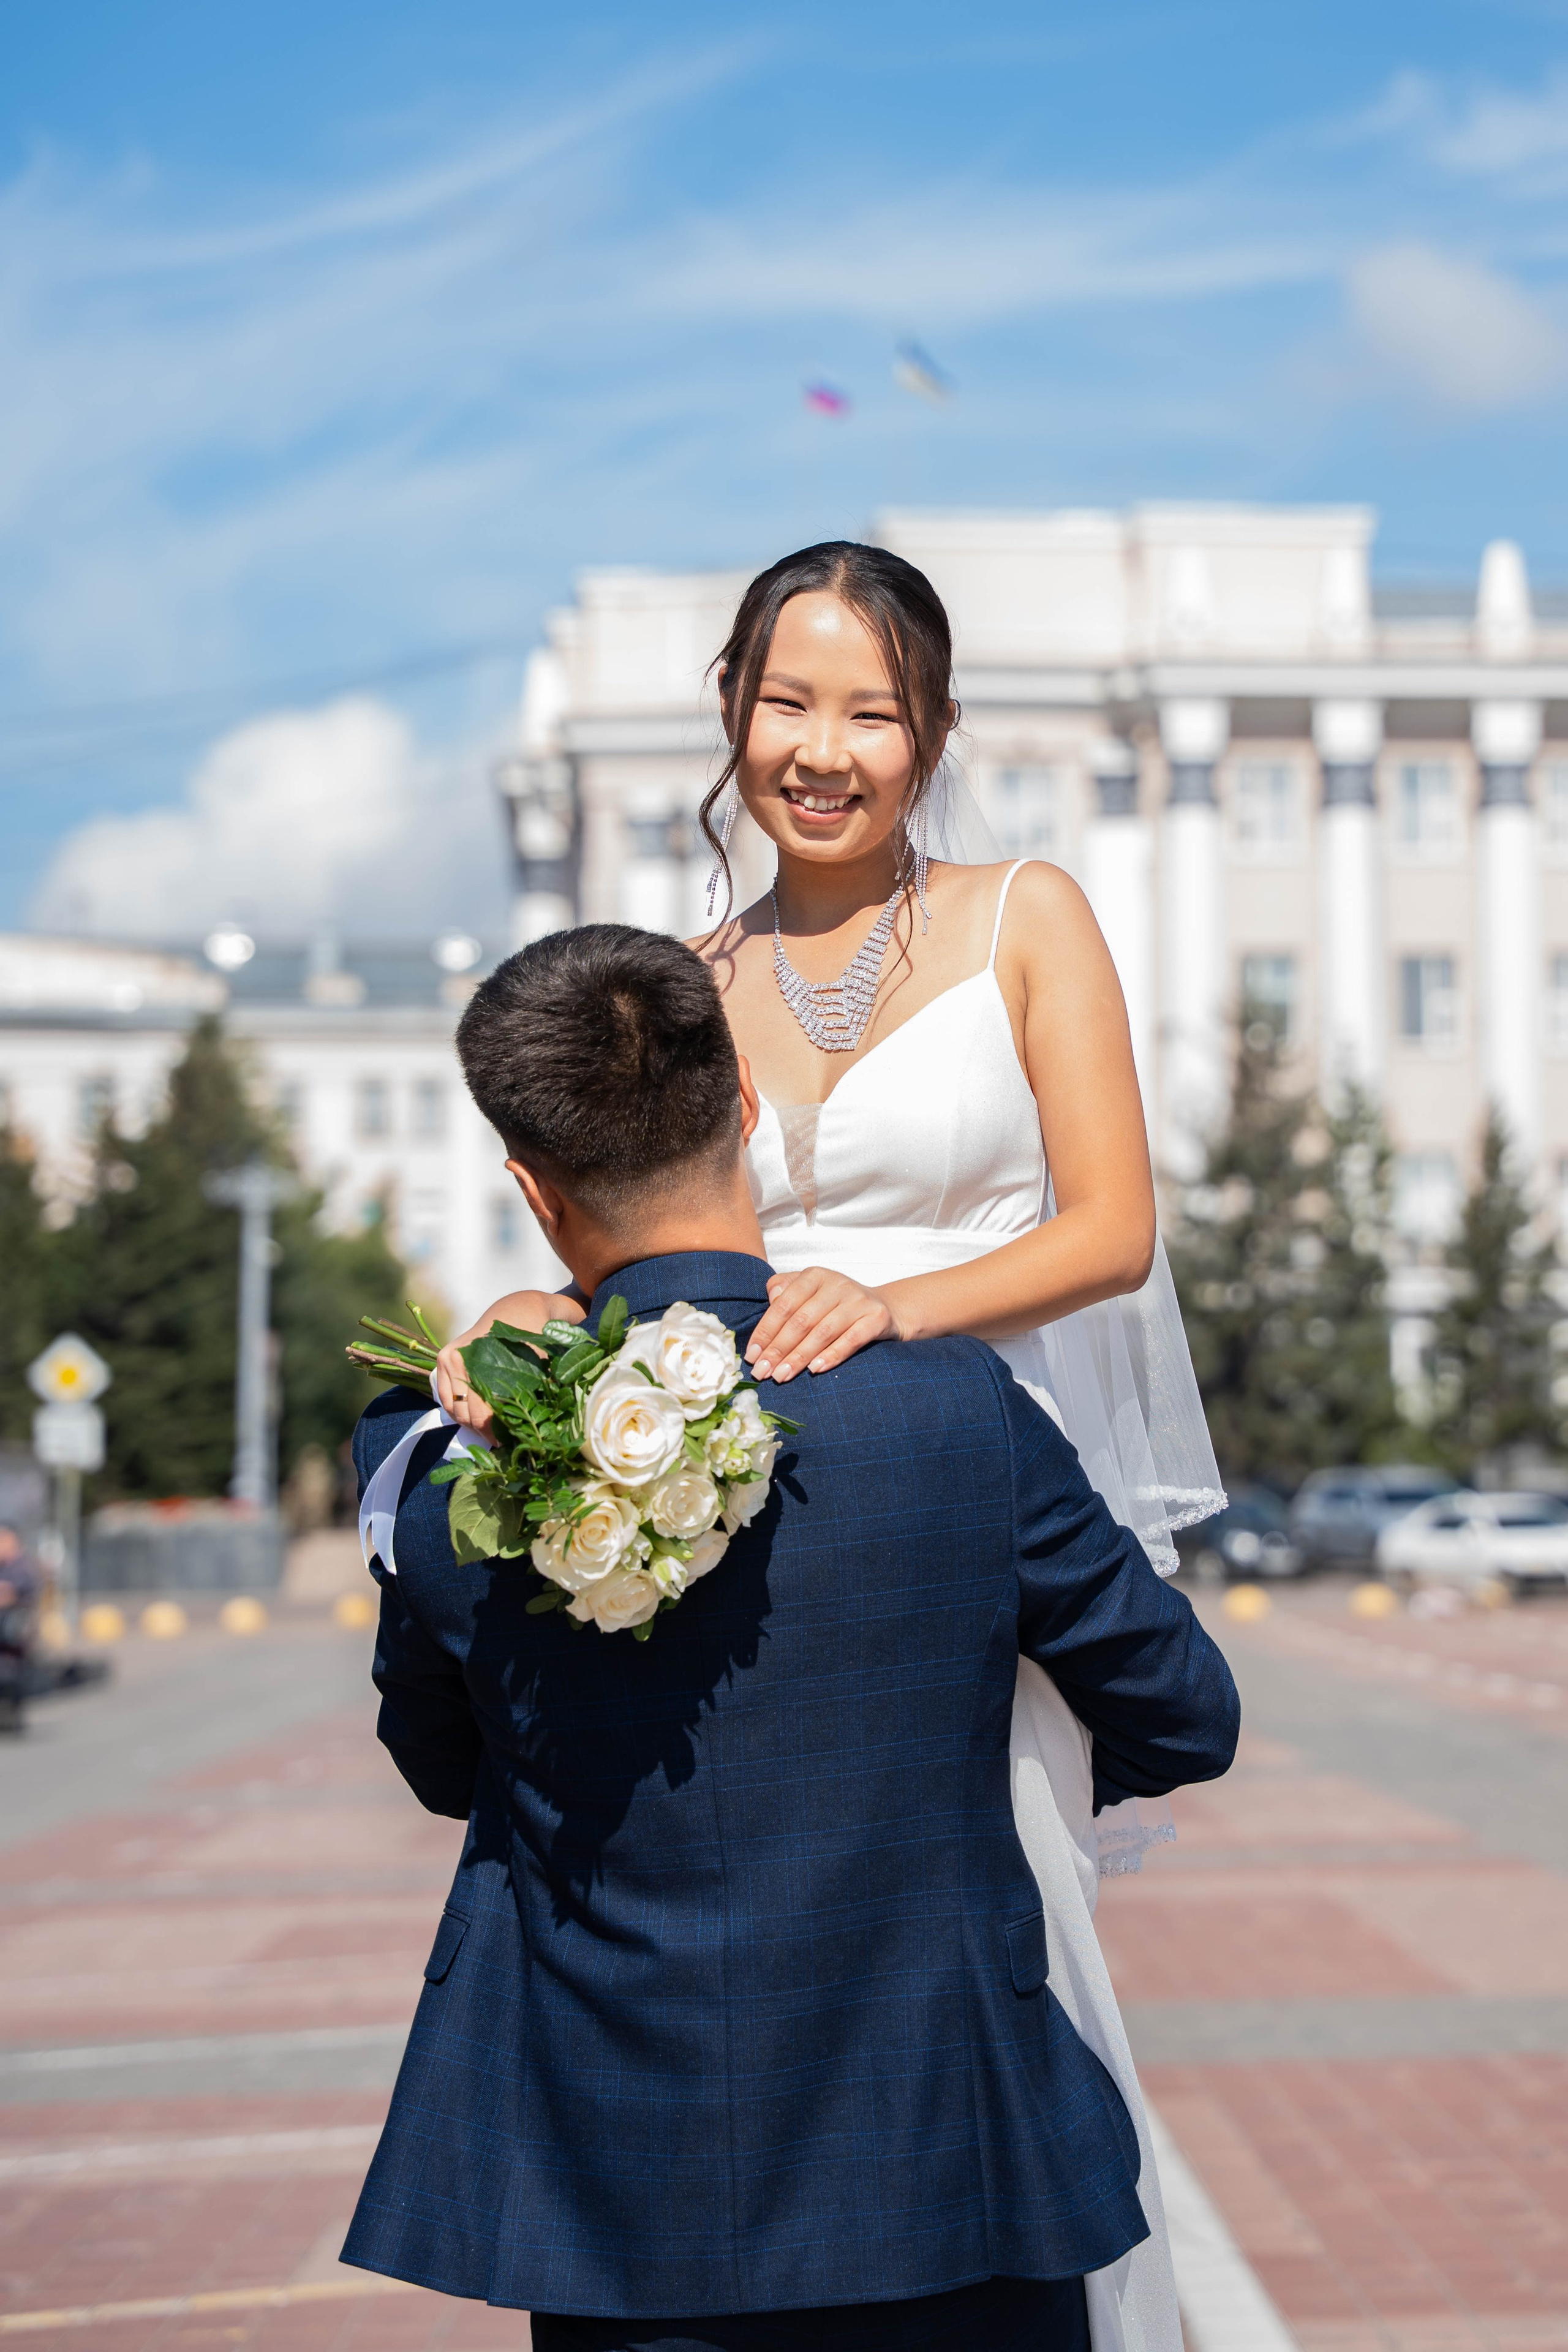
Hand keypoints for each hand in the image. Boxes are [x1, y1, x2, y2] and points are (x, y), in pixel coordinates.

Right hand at [436, 1290, 583, 1434]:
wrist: (519, 1309)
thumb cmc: (532, 1338)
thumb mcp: (537, 1366)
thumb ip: (530, 1395)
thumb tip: (527, 1433)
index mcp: (475, 1361)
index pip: (481, 1412)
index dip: (495, 1432)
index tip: (507, 1442)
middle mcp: (455, 1360)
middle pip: (465, 1414)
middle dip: (482, 1431)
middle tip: (500, 1442)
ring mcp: (446, 1360)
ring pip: (454, 1409)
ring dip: (470, 1425)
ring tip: (490, 1434)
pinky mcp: (443, 1361)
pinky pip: (446, 1398)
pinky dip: (459, 1411)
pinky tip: (477, 1420)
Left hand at [744, 1268, 901, 1381]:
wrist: (885, 1308)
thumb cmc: (838, 1304)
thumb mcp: (811, 1290)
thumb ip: (786, 1289)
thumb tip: (770, 1299)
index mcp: (814, 1276)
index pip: (783, 1305)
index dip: (765, 1331)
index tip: (752, 1355)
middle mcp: (836, 1284)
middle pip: (801, 1321)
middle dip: (778, 1349)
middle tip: (762, 1371)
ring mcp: (858, 1301)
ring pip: (823, 1332)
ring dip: (799, 1357)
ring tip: (781, 1376)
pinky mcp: (876, 1318)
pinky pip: (852, 1339)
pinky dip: (832, 1355)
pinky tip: (815, 1369)